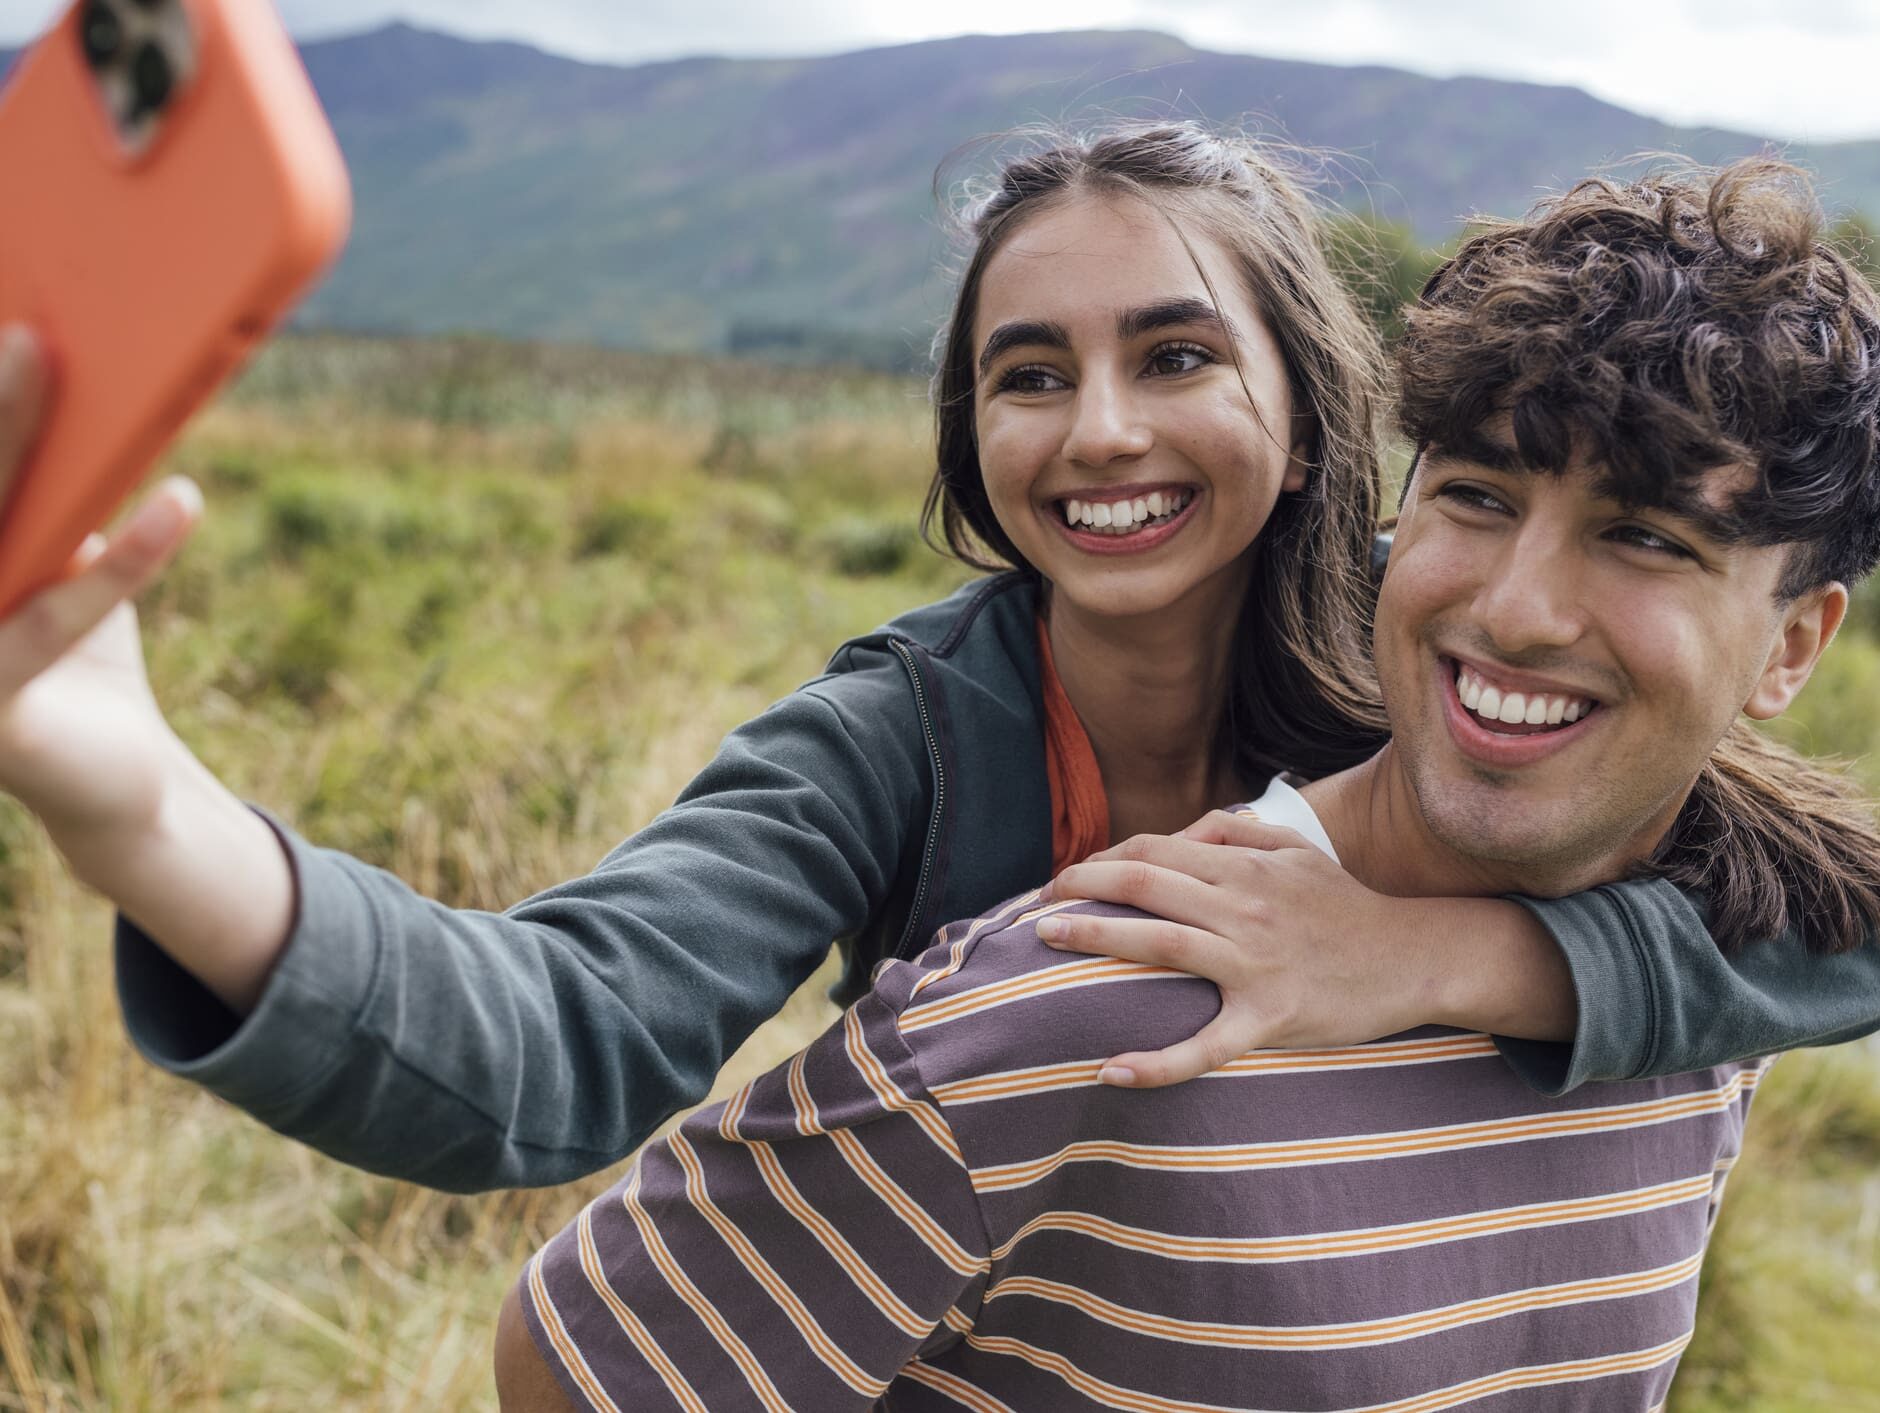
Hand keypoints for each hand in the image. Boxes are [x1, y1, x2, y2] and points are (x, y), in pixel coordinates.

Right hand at [0, 323, 202, 838]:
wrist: (118, 786)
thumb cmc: (79, 657)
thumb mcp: (58, 556)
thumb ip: (51, 491)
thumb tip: (57, 369)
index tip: (6, 330)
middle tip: (24, 332)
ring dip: (16, 441)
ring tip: (58, 367)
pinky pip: (54, 620)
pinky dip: (123, 558)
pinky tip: (179, 502)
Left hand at [1036, 809, 1443, 1085]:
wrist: (1415, 958)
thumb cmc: (1348, 907)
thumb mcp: (1297, 851)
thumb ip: (1238, 832)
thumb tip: (1184, 829)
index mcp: (1245, 867)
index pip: (1154, 851)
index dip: (1101, 859)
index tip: (1068, 878)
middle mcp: (1244, 908)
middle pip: (1145, 885)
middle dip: (1081, 888)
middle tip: (1038, 905)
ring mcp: (1256, 963)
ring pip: (1161, 944)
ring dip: (1096, 939)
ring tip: (1047, 941)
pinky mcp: (1270, 1017)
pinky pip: (1206, 1044)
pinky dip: (1157, 1062)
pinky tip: (1112, 1070)